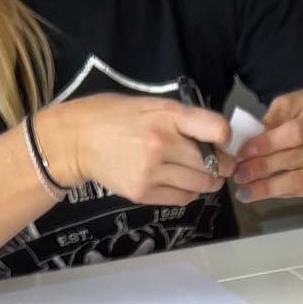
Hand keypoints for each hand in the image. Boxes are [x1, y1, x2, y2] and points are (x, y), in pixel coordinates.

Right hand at [39, 96, 237, 206]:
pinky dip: (188, 193)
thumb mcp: (151, 105)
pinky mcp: (143, 193)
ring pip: (202, 186)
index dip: (226, 138)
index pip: (217, 129)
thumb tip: (219, 139)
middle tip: (220, 164)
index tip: (222, 141)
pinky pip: (182, 198)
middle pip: (214, 165)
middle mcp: (162, 144)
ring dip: (208, 182)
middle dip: (223, 166)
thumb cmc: (116, 116)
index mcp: (166, 115)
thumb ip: (183, 120)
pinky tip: (179, 182)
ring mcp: (152, 172)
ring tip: (200, 173)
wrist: (75, 139)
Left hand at [234, 90, 302, 202]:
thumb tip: (247, 144)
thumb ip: (272, 120)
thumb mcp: (293, 103)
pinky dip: (279, 193)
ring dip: (269, 188)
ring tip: (244, 192)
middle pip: (296, 159)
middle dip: (263, 168)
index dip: (268, 144)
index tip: (242, 153)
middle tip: (238, 175)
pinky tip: (261, 192)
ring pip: (300, 181)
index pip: (296, 134)